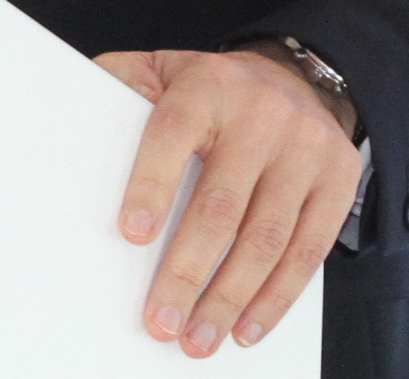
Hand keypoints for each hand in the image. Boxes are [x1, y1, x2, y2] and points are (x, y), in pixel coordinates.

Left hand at [97, 46, 360, 356]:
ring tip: (199, 338)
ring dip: (231, 298)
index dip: (151, 185)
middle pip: (222, 203)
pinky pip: (310, 249)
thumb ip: (119, 89)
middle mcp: (261, 113)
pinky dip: (278, 297)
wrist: (295, 74)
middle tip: (161, 321)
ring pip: (268, 236)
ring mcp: (305, 147)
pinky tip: (248, 326)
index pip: (173, 134)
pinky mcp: (338, 178)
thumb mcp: (160, 69)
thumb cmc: (211, 89)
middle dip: (188, 271)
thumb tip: (69, 126)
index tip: (132, 236)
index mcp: (206, 84)